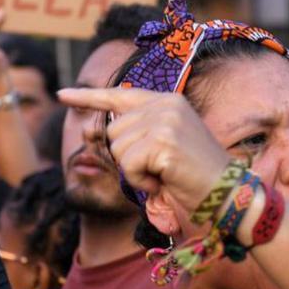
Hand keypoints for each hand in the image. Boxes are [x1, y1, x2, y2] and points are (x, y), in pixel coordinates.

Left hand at [56, 87, 230, 232]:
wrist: (227, 193)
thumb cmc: (194, 176)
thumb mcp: (161, 148)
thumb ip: (132, 136)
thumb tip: (89, 131)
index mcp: (167, 101)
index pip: (119, 96)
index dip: (87, 97)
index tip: (62, 94)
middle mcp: (166, 104)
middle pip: (113, 132)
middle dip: (127, 158)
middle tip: (157, 169)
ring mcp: (166, 121)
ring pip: (118, 149)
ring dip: (135, 172)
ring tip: (163, 174)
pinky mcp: (164, 142)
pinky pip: (130, 166)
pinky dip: (142, 181)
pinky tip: (164, 181)